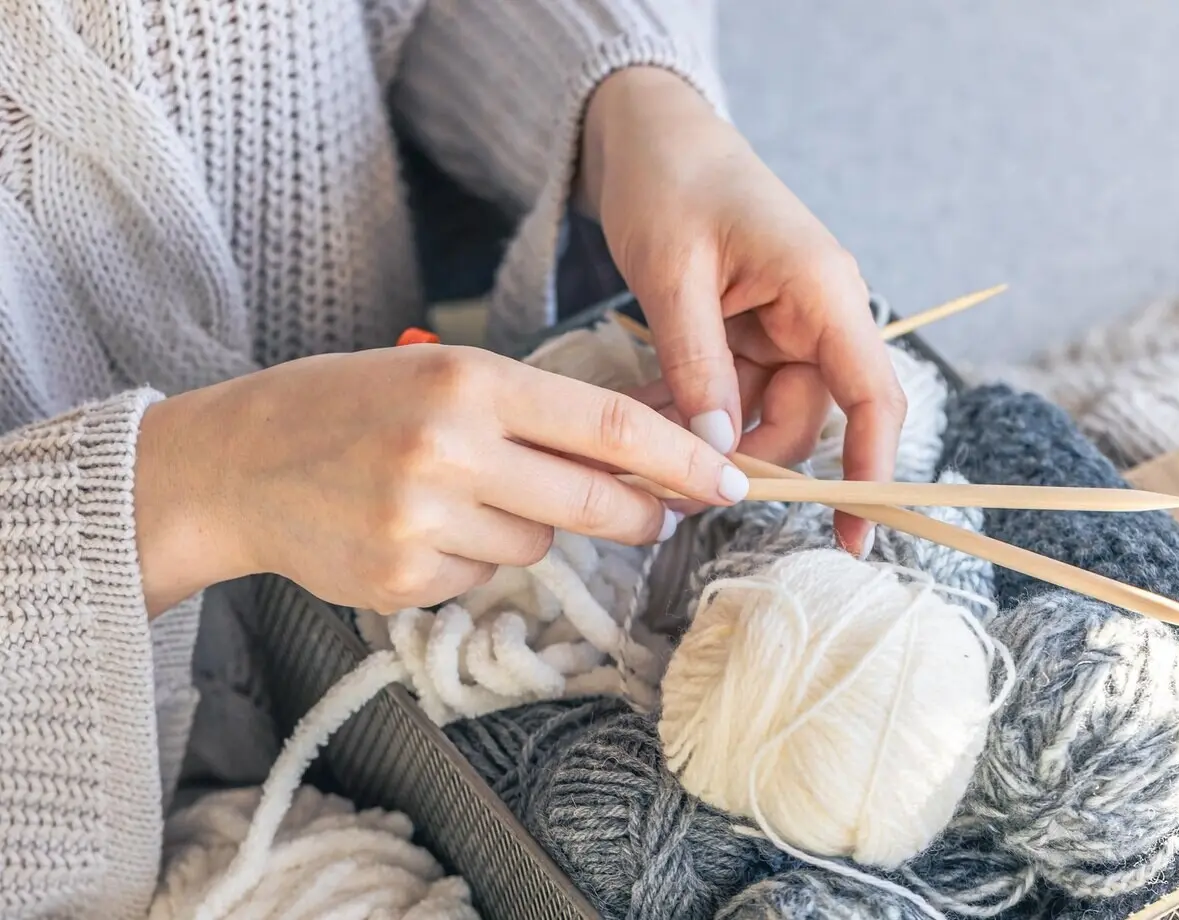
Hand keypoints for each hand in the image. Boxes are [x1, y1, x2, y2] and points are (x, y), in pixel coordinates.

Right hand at [133, 346, 746, 615]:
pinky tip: (420, 529)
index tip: (729, 478)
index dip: (681, 456)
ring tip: (462, 497)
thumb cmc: (348, 405)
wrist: (235, 462)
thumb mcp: (440, 376)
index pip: (607, 424)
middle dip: (642, 513)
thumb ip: (536, 412)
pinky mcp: (400, 579)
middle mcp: (449, 449)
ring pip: (537, 545)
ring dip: (529, 529)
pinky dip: (472, 560)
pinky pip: (481, 579)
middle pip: (593, 499)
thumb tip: (641, 449)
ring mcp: (422, 521)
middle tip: (660, 516)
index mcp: (468, 381)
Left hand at [579, 67, 905, 554]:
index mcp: (822, 292)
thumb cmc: (670, 180)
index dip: (871, 469)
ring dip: (704, 438)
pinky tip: (640, 418)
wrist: (649, 133)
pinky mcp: (748, 332)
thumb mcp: (673, 274)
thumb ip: (697, 363)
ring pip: (757, 414)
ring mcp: (782, 326)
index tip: (856, 535)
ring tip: (636, 449)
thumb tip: (715, 451)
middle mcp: (815, 315)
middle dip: (743, 459)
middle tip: (669, 487)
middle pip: (802, 419)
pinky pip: (727, 392)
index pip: (871, 396)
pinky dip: (688, 411)